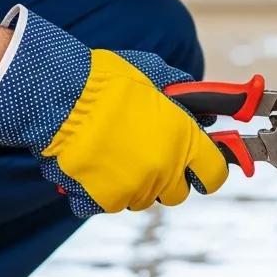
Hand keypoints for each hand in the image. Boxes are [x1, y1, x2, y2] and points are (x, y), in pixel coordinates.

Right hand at [0, 5, 227, 215]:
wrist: (62, 97)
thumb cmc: (107, 81)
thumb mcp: (154, 73)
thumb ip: (182, 92)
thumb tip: (201, 102)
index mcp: (183, 140)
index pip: (214, 173)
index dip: (209, 169)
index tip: (201, 164)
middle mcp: (163, 170)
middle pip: (178, 192)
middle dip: (169, 175)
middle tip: (150, 150)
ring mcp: (133, 189)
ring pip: (143, 197)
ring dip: (135, 180)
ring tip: (115, 149)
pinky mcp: (101, 202)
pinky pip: (109, 203)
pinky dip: (102, 189)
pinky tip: (94, 162)